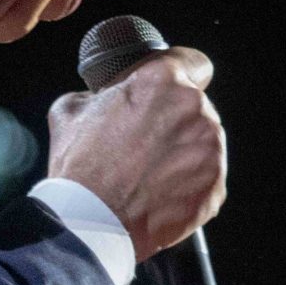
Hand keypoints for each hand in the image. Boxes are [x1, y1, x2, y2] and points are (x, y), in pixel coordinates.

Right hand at [44, 46, 225, 261]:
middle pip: (196, 107)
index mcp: (163, 79)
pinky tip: (159, 194)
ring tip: (148, 174)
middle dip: (174, 120)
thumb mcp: (70, 110)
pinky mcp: (215, 186)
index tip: (170, 90)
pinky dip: (188, 184)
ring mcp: (211, 150)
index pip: (194, 62)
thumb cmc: (80, 165)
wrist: (90, 222)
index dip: (180, 74)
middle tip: (144, 143)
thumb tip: (104, 97)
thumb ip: (98, 94)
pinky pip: (206, 177)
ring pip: (203, 142)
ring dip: (183, 152)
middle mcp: (196, 109)